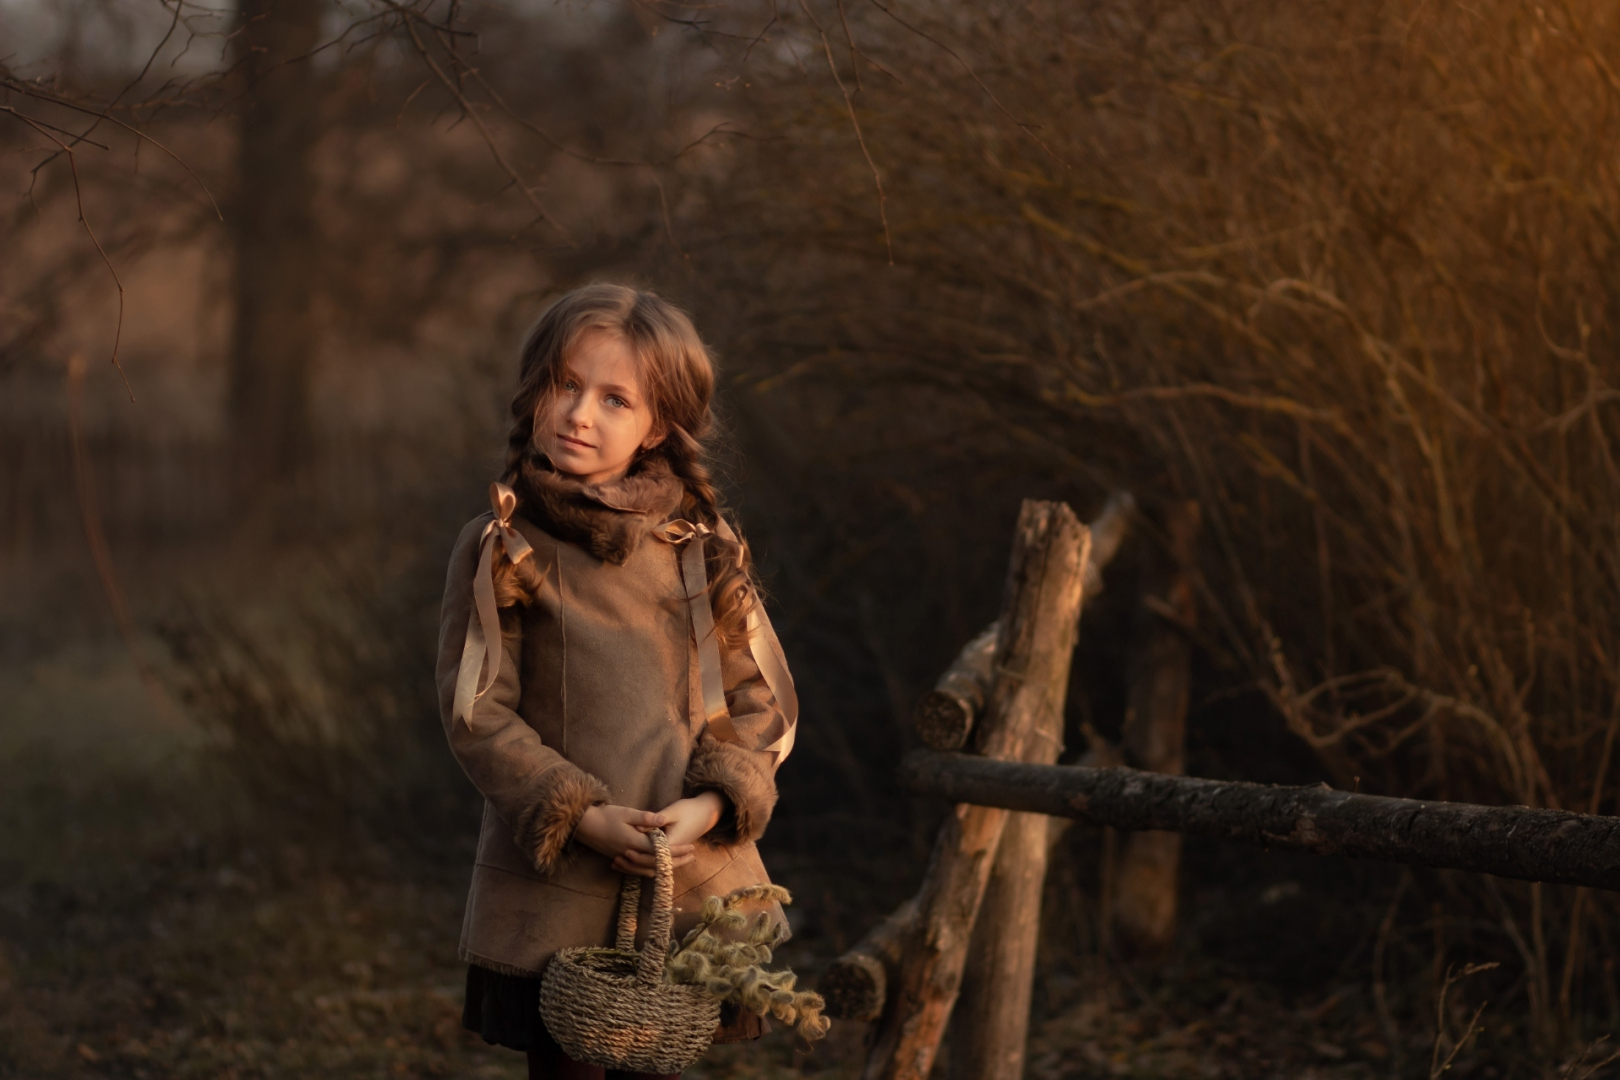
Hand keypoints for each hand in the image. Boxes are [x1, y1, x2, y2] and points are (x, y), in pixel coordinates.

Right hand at [573, 803, 696, 877]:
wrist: (583, 825)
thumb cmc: (605, 816)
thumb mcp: (626, 813)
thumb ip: (645, 818)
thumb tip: (663, 820)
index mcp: (634, 843)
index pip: (661, 851)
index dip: (678, 850)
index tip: (691, 848)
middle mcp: (630, 854)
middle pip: (658, 864)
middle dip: (676, 861)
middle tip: (691, 857)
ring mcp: (624, 858)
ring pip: (648, 869)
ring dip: (664, 867)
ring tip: (678, 862)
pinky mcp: (619, 858)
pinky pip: (638, 869)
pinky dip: (649, 869)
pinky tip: (656, 866)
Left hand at [612, 792, 722, 875]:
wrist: (707, 812)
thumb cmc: (690, 809)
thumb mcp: (673, 811)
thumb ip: (655, 819)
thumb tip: (638, 826)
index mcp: (673, 843)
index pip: (654, 855)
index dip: (639, 855)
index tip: (625, 850)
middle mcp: (673, 851)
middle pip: (652, 864)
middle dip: (634, 863)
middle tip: (617, 859)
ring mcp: (673, 853)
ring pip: (654, 866)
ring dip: (636, 866)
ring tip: (619, 863)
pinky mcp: (672, 851)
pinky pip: (656, 862)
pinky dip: (642, 862)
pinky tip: (629, 859)